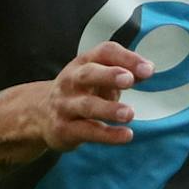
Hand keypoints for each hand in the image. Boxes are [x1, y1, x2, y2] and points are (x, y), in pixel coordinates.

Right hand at [36, 41, 155, 151]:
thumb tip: (147, 70)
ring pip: (86, 106)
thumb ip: (124, 72)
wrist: (40, 114)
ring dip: (108, 109)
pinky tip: (126, 135)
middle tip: (129, 80)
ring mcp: (65, 105)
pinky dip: (107, 135)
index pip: (104, 53)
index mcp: (83, 63)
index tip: (148, 70)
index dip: (126, 58)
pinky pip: (86, 131)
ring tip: (129, 114)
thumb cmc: (80, 92)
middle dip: (108, 75)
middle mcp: (71, 81)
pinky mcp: (64, 129)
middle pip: (88, 74)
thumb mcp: (99, 77)